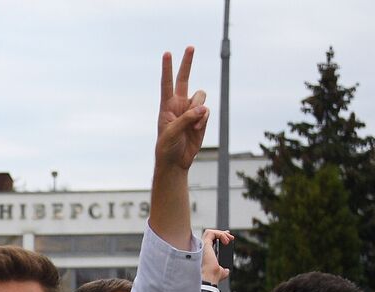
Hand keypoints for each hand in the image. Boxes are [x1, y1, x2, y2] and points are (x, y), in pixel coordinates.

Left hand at [154, 47, 208, 171]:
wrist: (175, 161)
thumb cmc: (167, 147)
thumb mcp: (172, 132)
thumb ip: (186, 118)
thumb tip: (202, 108)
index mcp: (166, 106)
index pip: (167, 83)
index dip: (167, 68)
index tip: (167, 53)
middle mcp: (179, 104)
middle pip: (185, 78)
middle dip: (187, 63)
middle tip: (190, 47)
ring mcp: (191, 110)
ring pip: (201, 96)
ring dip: (199, 108)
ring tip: (193, 124)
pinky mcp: (201, 118)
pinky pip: (207, 111)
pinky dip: (204, 119)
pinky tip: (197, 129)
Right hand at [201, 229, 233, 282]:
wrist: (209, 277)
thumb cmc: (212, 276)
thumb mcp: (221, 272)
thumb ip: (223, 270)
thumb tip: (226, 271)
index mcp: (205, 254)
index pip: (210, 242)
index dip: (219, 238)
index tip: (228, 240)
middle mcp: (202, 249)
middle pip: (210, 235)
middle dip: (222, 234)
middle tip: (231, 238)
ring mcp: (202, 246)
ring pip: (210, 232)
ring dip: (221, 233)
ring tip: (230, 239)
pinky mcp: (204, 243)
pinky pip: (212, 233)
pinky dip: (221, 235)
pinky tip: (227, 241)